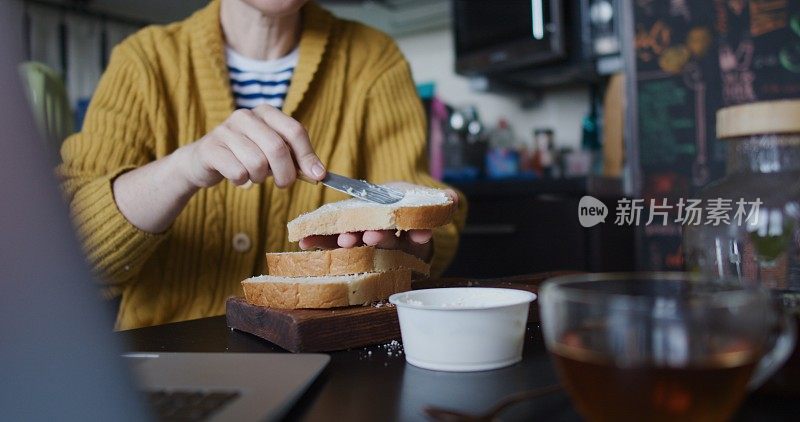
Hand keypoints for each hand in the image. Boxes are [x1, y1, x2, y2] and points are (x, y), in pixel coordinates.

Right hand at [174, 105, 325, 188]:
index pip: (294, 131)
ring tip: (254, 175)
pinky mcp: (210, 148)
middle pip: (277, 148)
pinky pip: (238, 172)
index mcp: (266, 112)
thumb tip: (319, 173)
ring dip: (260, 178)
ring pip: (257, 163)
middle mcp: (246, 116)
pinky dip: (242, 182)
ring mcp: (225, 130)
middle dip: (286, 173)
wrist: (204, 161)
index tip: (317, 176)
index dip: (308, 156)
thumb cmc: (246, 156)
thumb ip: (296, 159)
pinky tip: (236, 177)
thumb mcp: (273, 153)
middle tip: (284, 184)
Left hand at [299, 184, 458, 260]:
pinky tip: (304, 241)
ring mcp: (362, 244)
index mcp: (405, 235)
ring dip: (348, 242)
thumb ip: (438, 200)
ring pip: (355, 246)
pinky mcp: (341, 238)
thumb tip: (453, 200)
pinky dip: (317, 240)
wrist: (386, 205)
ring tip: (342, 239)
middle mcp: (384, 244)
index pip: (413, 236)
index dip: (414, 234)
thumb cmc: (406, 203)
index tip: (418, 234)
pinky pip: (329, 242)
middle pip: (383, 245)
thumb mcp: (423, 199)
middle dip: (379, 240)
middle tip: (372, 236)